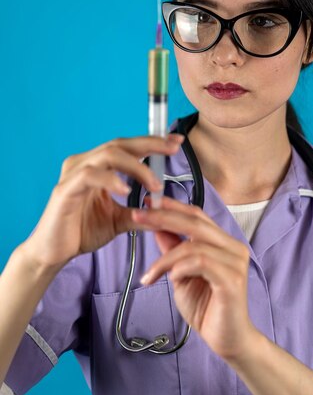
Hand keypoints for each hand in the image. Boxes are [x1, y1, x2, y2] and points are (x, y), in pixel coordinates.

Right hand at [24, 134, 183, 270]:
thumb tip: (166, 212)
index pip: (127, 147)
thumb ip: (140, 213)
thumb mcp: (119, 220)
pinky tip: (125, 190)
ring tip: (154, 184)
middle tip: (173, 148)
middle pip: (119, 143)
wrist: (54, 253)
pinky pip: (90, 175)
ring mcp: (73, 174)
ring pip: (108, 154)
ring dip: (136, 167)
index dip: (152, 142)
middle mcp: (84, 163)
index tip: (176, 142)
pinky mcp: (65, 189)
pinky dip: (110, 179)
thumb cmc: (81, 232)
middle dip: (150, 144)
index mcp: (97, 166)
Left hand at [134, 196, 255, 359]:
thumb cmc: (206, 308)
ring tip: (149, 275)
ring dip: (165, 258)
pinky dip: (180, 267)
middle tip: (137, 216)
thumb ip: (173, 251)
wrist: (227, 341)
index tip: (146, 202)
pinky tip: (171, 278)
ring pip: (194, 245)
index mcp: (223, 243)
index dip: (172, 207)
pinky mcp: (232, 279)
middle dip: (163, 217)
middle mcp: (233, 247)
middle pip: (195, 222)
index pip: (197, 215)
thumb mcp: (181, 275)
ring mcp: (235, 262)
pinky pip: (201, 262)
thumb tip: (157, 227)